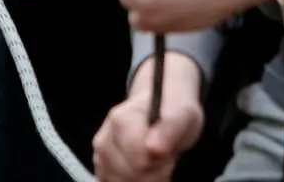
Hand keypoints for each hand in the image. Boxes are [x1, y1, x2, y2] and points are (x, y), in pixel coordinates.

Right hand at [92, 54, 203, 181]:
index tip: (167, 151)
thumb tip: (153, 148)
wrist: (162, 109)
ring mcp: (101, 157)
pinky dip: (136, 181)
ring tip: (155, 160)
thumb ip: (169, 130)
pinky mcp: (102, 170)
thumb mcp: (182, 115)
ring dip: (146, 178)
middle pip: (132, 175)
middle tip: (163, 155)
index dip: (159, 161)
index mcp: (122, 120)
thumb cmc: (172, 112)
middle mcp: (105, 139)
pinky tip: (146, 169)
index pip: (139, 161)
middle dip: (154, 171)